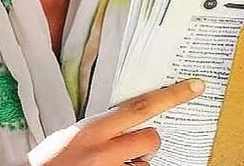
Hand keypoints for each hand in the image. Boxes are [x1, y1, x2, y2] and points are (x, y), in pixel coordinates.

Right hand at [28, 78, 204, 165]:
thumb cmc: (46, 164)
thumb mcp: (71, 137)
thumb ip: (99, 130)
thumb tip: (125, 127)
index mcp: (92, 131)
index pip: (140, 107)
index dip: (172, 96)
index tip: (196, 86)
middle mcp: (103, 152)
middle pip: (151, 138)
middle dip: (149, 142)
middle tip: (132, 150)